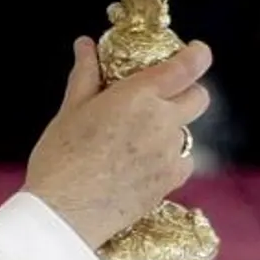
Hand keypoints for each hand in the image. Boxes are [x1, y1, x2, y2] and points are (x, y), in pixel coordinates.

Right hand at [22, 37, 212, 247]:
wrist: (64, 214)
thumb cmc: (60, 159)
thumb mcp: (70, 110)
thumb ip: (86, 74)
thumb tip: (85, 46)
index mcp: (139, 96)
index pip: (187, 67)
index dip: (198, 56)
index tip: (197, 53)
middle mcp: (162, 122)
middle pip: (199, 98)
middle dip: (186, 93)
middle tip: (161, 99)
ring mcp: (169, 154)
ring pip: (187, 133)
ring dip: (171, 130)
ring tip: (138, 141)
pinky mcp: (170, 182)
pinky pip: (183, 162)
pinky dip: (171, 160)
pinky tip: (144, 166)